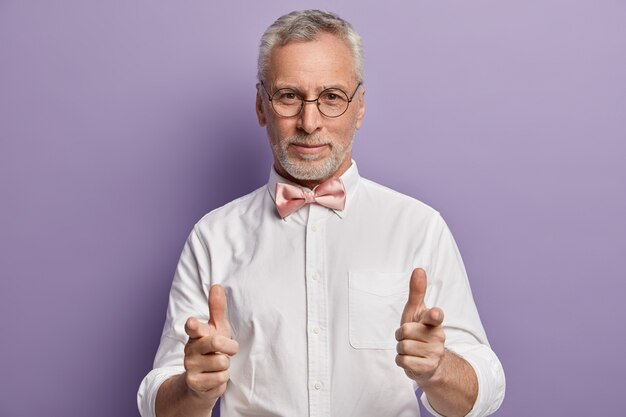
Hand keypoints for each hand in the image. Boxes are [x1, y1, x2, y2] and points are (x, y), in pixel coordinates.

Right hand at [183, 284, 238, 401]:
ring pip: (222, 363)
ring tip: (218, 365)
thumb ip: (217, 309)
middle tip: (227, 350)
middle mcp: (189, 349)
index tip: (192, 322)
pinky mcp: (194, 383)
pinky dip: (222, 379)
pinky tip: (214, 378)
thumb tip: (216, 285)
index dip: (194, 325)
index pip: (193, 327)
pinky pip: (221, 379)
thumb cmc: (213, 349)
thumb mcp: (217, 328)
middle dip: (230, 347)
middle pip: (217, 343)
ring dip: (226, 366)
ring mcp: (190, 366)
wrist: (201, 381)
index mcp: (195, 334)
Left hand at [395, 268, 445, 386]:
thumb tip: (419, 269)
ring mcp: (435, 353)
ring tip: (410, 349)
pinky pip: (402, 361)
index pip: (435, 316)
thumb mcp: (416, 311)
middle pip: (404, 331)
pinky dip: (401, 361)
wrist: (428, 362)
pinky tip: (411, 360)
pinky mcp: (428, 368)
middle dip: (401, 335)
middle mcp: (438, 336)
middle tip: (409, 337)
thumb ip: (417, 291)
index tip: (433, 313)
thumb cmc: (419, 331)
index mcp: (434, 321)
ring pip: (402, 347)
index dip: (433, 315)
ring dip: (400, 349)